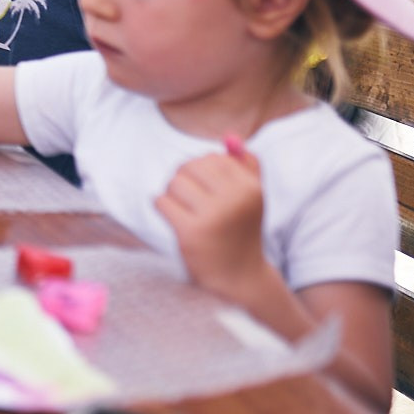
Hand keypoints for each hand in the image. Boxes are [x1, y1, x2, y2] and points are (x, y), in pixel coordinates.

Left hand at [155, 140, 268, 300]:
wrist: (238, 277)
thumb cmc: (241, 231)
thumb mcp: (252, 198)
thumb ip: (247, 165)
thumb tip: (230, 137)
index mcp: (250, 188)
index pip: (210, 159)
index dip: (201, 173)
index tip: (207, 192)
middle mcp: (235, 199)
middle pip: (188, 167)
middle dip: (184, 181)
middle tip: (192, 202)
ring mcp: (213, 216)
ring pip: (173, 183)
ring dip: (172, 195)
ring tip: (185, 211)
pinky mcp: (191, 232)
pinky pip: (161, 202)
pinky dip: (163, 209)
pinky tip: (176, 221)